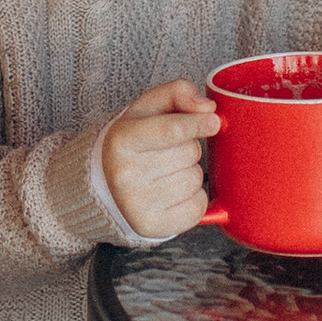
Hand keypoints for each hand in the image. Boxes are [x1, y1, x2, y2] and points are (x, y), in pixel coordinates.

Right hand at [101, 75, 221, 240]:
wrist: (107, 185)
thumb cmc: (135, 142)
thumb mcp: (147, 108)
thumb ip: (177, 93)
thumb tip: (207, 108)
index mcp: (120, 140)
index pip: (171, 130)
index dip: (198, 124)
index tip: (214, 121)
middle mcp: (124, 175)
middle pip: (189, 153)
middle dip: (189, 148)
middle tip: (169, 152)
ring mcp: (137, 204)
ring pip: (196, 179)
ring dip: (191, 173)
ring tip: (167, 173)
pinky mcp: (153, 227)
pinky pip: (198, 207)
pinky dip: (194, 198)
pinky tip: (173, 194)